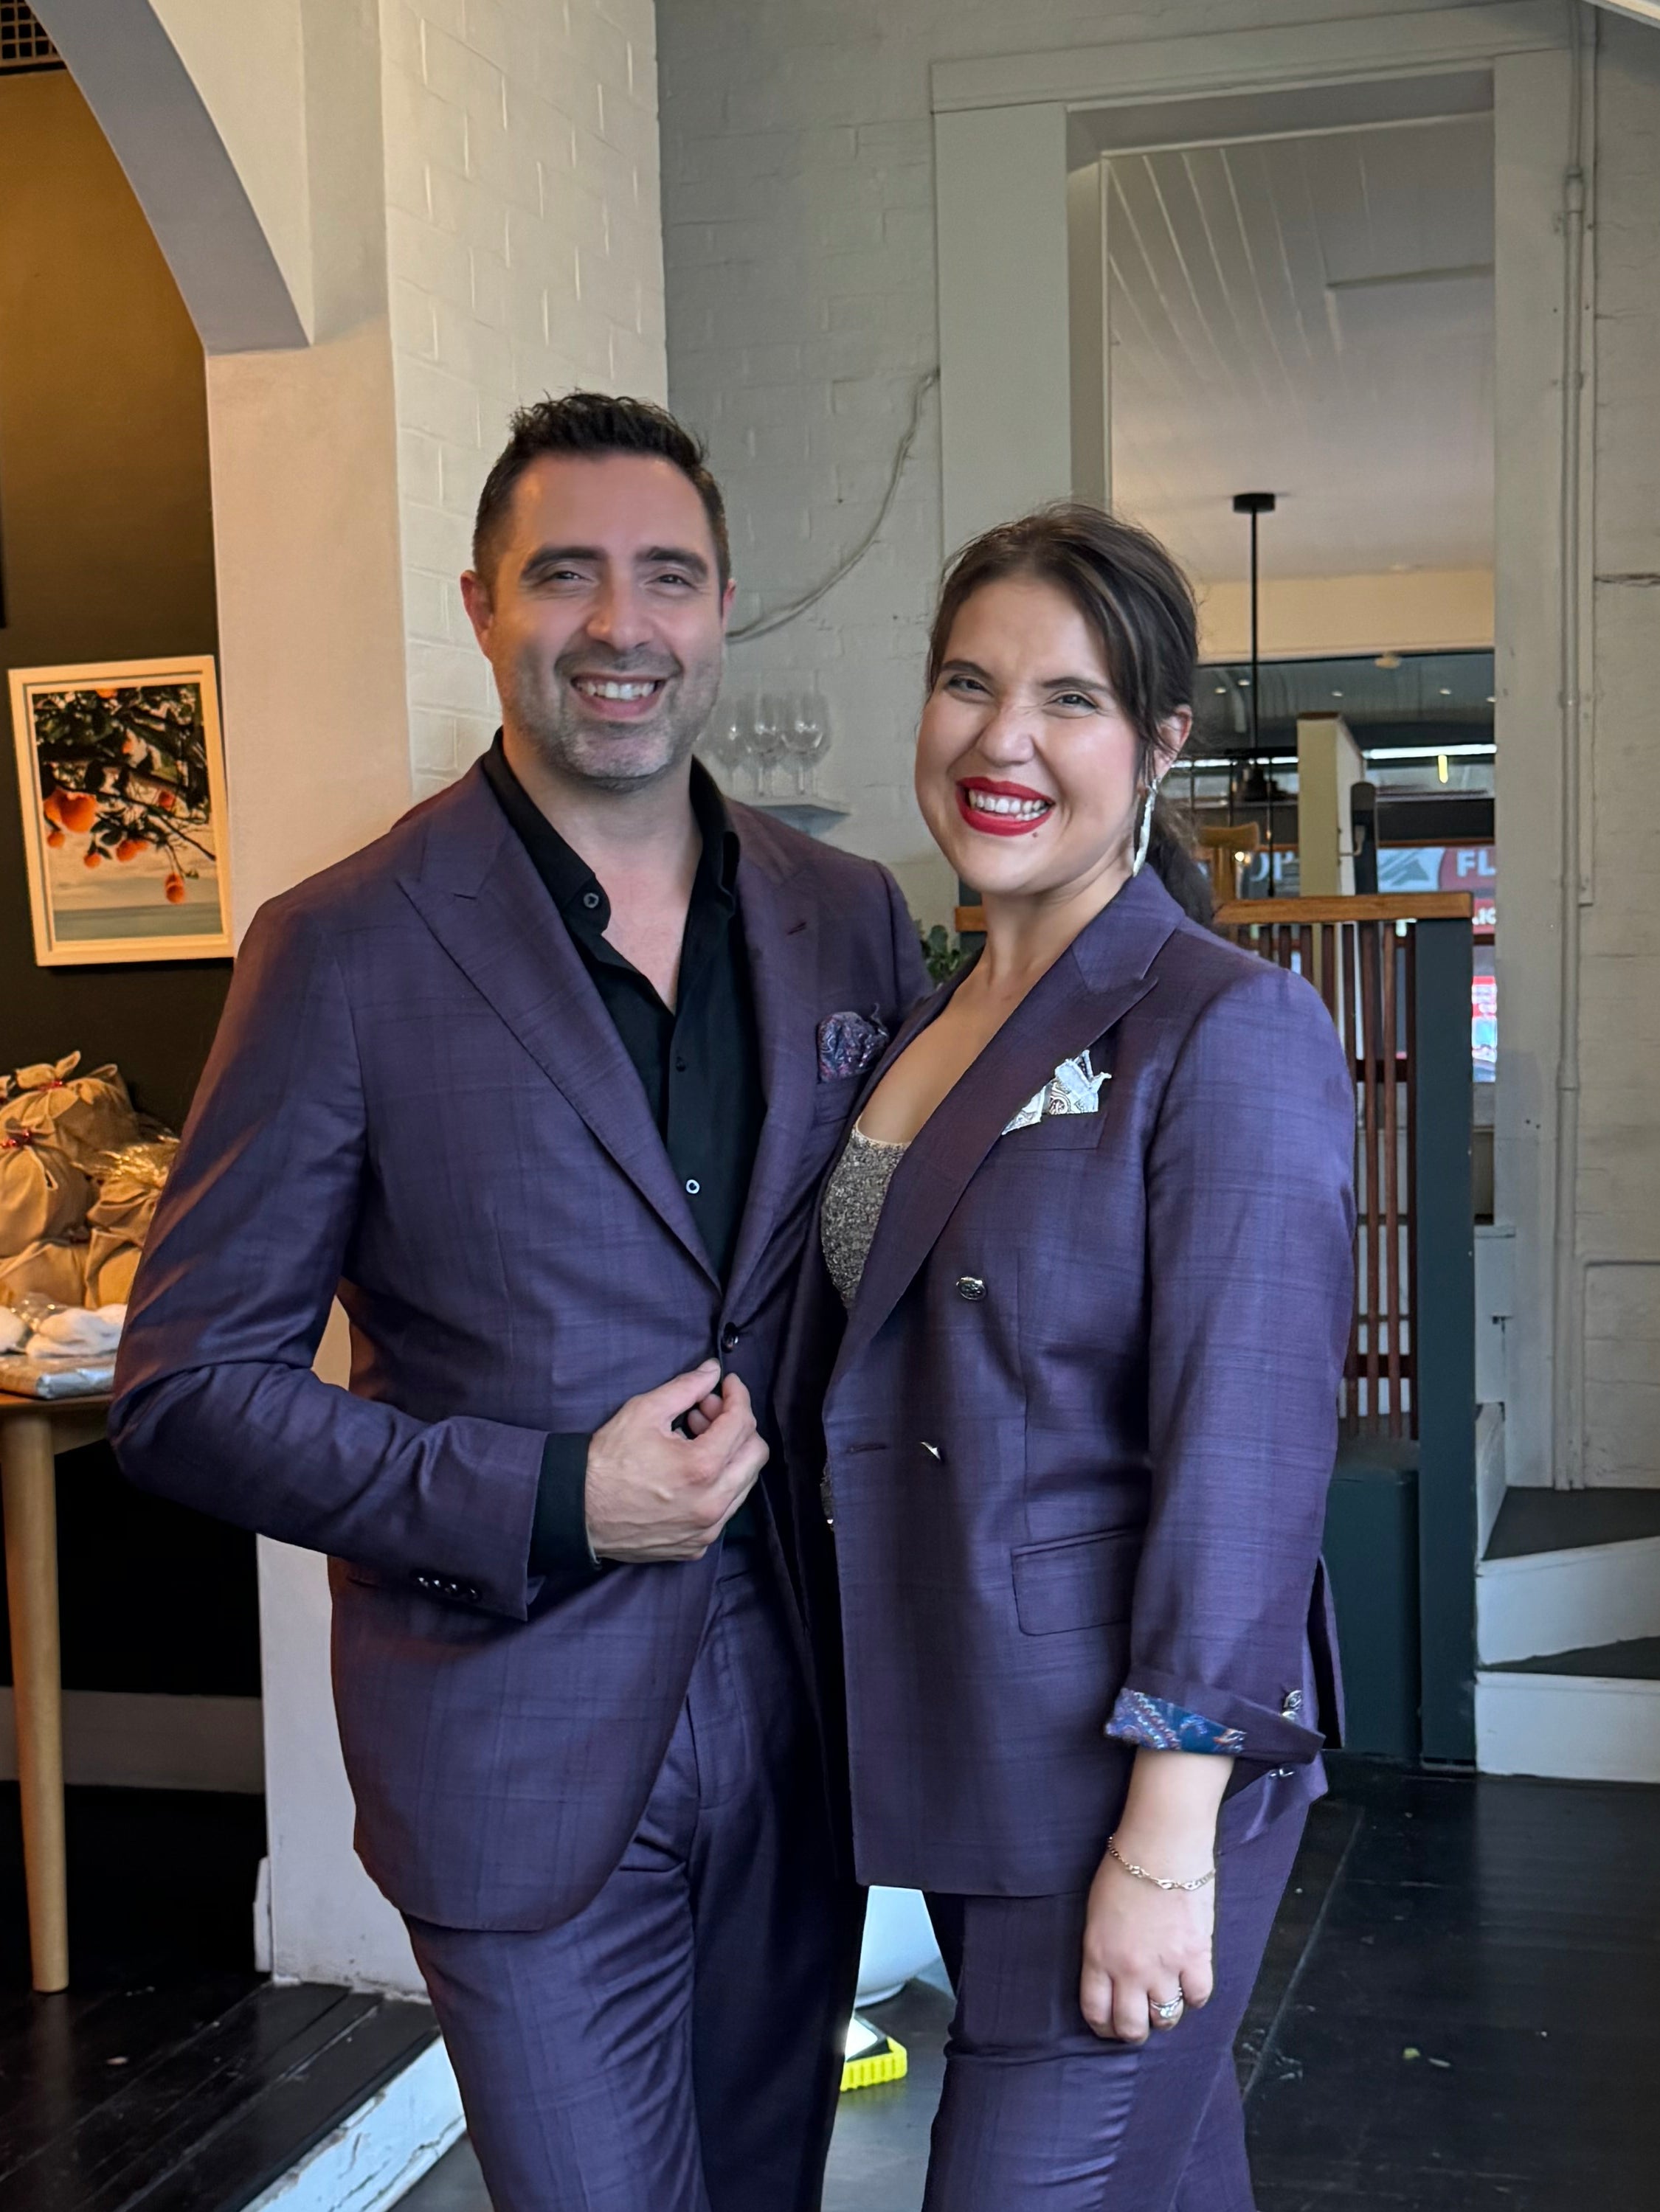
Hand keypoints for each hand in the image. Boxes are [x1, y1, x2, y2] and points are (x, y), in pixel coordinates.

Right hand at [585, 1362, 766, 1563]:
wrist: (577, 1511)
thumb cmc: (606, 1462)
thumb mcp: (644, 1412)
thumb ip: (685, 1388)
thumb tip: (712, 1371)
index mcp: (701, 1468)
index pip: (742, 1422)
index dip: (738, 1396)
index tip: (728, 1385)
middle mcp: (711, 1503)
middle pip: (755, 1454)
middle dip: (738, 1424)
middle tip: (707, 1411)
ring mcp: (705, 1529)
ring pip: (744, 1483)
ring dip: (729, 1454)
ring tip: (695, 1438)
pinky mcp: (696, 1545)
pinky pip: (725, 1508)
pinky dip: (717, 1484)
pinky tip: (689, 1470)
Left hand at [1079, 1839, 1215, 2042]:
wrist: (1161, 1846)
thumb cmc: (1124, 1869)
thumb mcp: (1096, 1913)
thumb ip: (1102, 1950)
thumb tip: (1111, 1976)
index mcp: (1098, 1955)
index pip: (1096, 2012)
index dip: (1104, 2027)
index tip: (1110, 2026)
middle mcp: (1129, 1969)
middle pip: (1131, 2027)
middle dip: (1134, 2031)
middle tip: (1140, 2022)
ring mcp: (1164, 1965)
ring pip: (1166, 2018)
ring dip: (1165, 2013)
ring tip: (1166, 1998)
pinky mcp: (1195, 1956)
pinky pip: (1198, 1996)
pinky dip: (1195, 1994)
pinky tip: (1190, 1980)